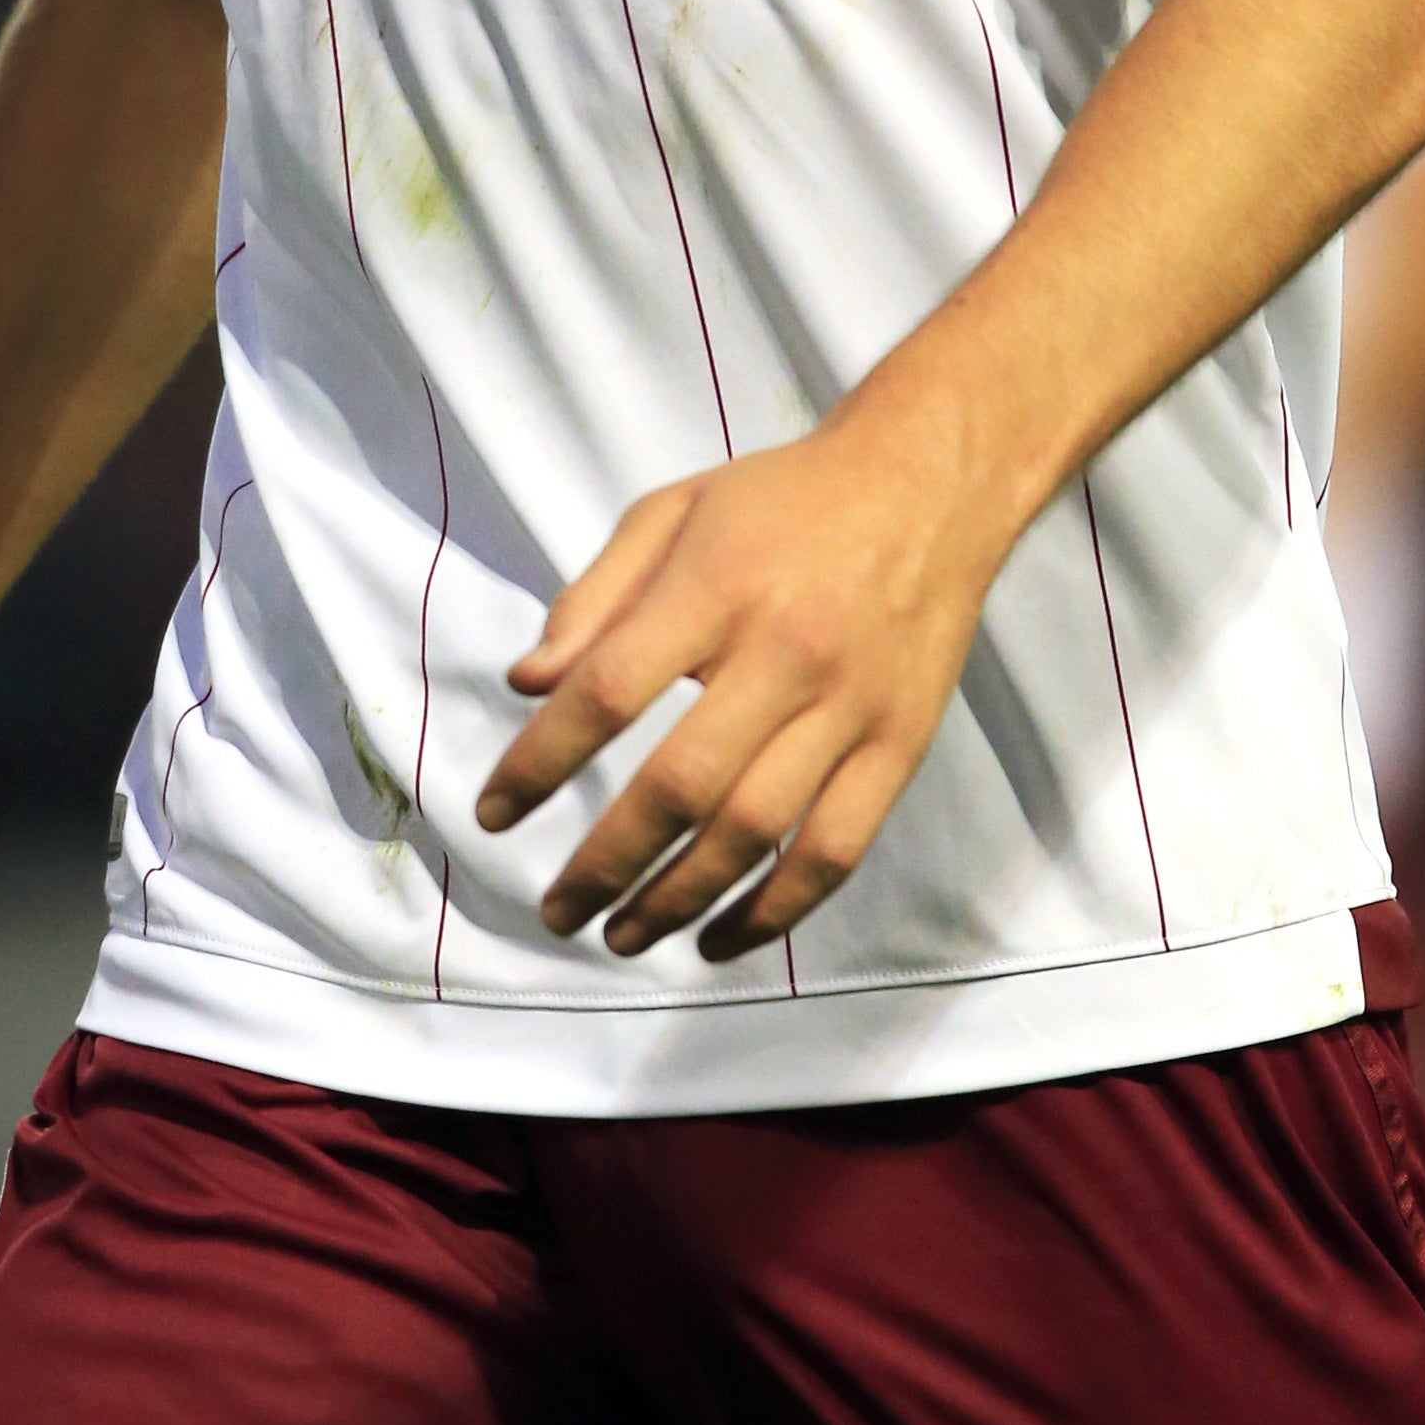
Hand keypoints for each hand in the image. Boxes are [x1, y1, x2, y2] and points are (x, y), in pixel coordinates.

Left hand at [473, 417, 1011, 957]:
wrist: (929, 484)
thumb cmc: (784, 501)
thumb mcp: (673, 511)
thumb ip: (595, 597)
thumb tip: (527, 682)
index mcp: (716, 587)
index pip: (608, 693)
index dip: (540, 762)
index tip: (495, 812)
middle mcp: (785, 653)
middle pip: (679, 785)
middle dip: (605, 863)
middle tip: (556, 909)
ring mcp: (850, 706)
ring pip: (755, 833)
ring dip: (679, 901)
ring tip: (622, 935)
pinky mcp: (900, 744)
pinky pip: (835, 850)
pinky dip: (775, 911)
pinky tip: (720, 939)